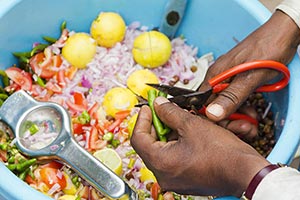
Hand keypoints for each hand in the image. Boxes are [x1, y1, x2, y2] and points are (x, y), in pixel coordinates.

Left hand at [130, 97, 269, 196]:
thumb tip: (158, 105)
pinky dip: (175, 146)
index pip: (138, 138)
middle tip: (163, 111)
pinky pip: (172, 161)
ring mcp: (174, 181)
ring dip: (167, 135)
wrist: (245, 172)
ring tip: (178, 120)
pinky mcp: (185, 181)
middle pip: (149, 145)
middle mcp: (164, 176)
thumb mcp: (191, 124)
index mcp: (161, 162)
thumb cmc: (221, 152)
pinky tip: (186, 135)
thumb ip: (169, 112)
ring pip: (161, 153)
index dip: (142, 119)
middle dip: (156, 125)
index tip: (148, 107)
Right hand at [200, 10, 299, 136]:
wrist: (284, 32)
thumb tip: (211, 114)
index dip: (215, 119)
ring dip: (238, 115)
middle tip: (247, 127)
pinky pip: (233, 98)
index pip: (203, 105)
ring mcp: (227, 78)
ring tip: (253, 120)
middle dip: (229, 120)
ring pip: (224, 104)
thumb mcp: (251, 77)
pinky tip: (252, 111)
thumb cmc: (269, 50)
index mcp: (215, 76)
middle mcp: (217, 78)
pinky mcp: (237, 79)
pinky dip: (242, 107)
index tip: (232, 127)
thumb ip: (232, 96)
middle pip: (213, 106)